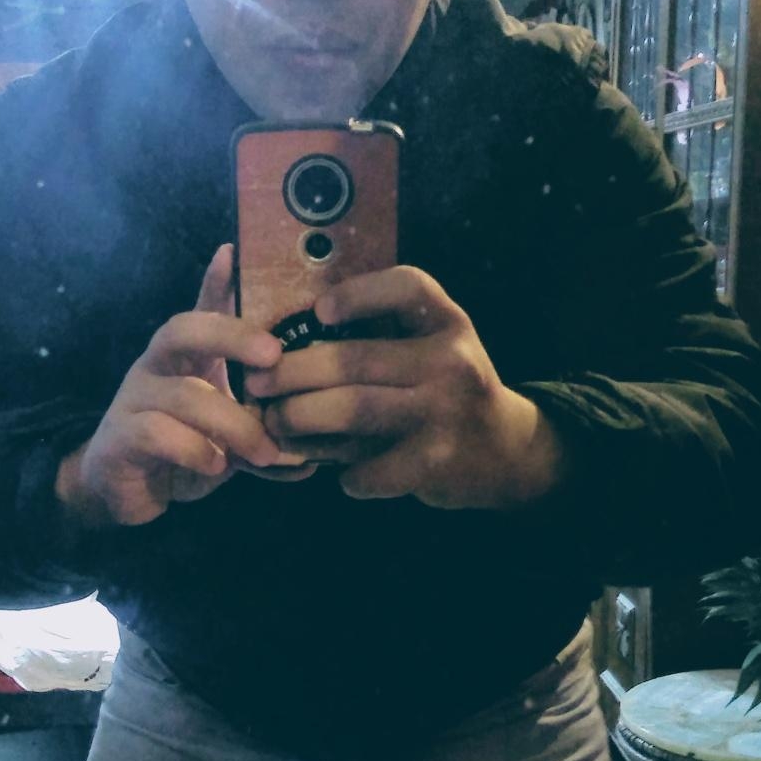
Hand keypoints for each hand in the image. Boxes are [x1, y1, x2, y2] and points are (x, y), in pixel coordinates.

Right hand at [55, 244, 309, 527]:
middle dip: (232, 335)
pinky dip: (196, 450)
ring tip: (265, 452)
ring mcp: (134, 398)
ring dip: (235, 424)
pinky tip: (217, 466)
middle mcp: (157, 366)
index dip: (217, 281)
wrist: (126, 492)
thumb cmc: (185, 450)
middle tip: (274, 356)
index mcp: (188, 357)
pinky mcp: (120, 436)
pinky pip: (158, 433)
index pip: (202, 308)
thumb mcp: (229, 433)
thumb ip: (263, 430)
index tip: (234, 252)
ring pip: (185, 394)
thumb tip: (315, 454)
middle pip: (184, 329)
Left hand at [246, 266, 566, 507]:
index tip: (316, 311)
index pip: (407, 287)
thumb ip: (381, 333)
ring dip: (301, 419)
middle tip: (255, 383)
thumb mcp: (431, 346)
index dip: (358, 294)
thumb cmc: (445, 389)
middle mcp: (451, 360)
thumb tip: (288, 332)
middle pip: (355, 359)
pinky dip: (344, 472)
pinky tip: (336, 470)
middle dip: (293, 372)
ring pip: (353, 410)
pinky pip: (370, 467)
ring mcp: (445, 411)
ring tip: (274, 423)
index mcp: (447, 321)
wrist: (504, 449)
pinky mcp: (437, 461)